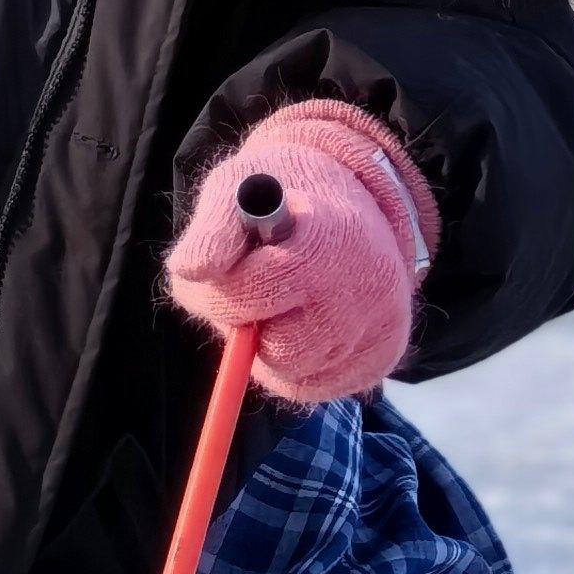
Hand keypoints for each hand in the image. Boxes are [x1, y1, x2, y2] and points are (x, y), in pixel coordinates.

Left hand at [164, 101, 437, 405]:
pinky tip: (303, 323)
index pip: (252, 293)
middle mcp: (366, 287)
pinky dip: (295, 366)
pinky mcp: (384, 354)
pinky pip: (317, 387)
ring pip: (294, 375)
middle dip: (249, 325)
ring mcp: (383, 325)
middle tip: (254, 292)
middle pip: (278, 349)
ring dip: (270, 348)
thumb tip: (190, 270)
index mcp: (328, 237)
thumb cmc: (280, 195)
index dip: (224, 292)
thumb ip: (212, 228)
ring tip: (283, 301)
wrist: (351, 195)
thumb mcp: (238, 186)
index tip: (221, 272)